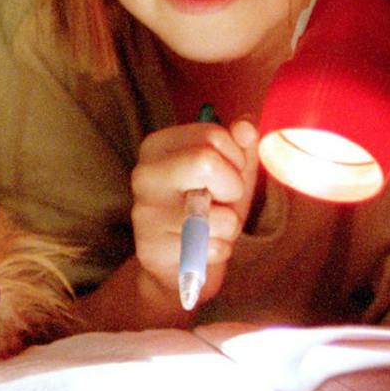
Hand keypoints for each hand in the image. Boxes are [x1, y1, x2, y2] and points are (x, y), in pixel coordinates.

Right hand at [128, 117, 259, 309]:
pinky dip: (219, 250)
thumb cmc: (208, 210)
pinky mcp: (152, 248)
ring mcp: (145, 211)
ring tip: (212, 228)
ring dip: (229, 225)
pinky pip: (211, 246)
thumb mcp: (230, 173)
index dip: (234, 158)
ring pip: (217, 212)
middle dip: (231, 186)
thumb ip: (242, 147)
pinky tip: (201, 248)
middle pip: (206, 160)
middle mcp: (144, 173)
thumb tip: (245, 126)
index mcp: (159, 146)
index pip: (213, 134)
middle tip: (221, 201)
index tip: (224, 176)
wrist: (180, 263)